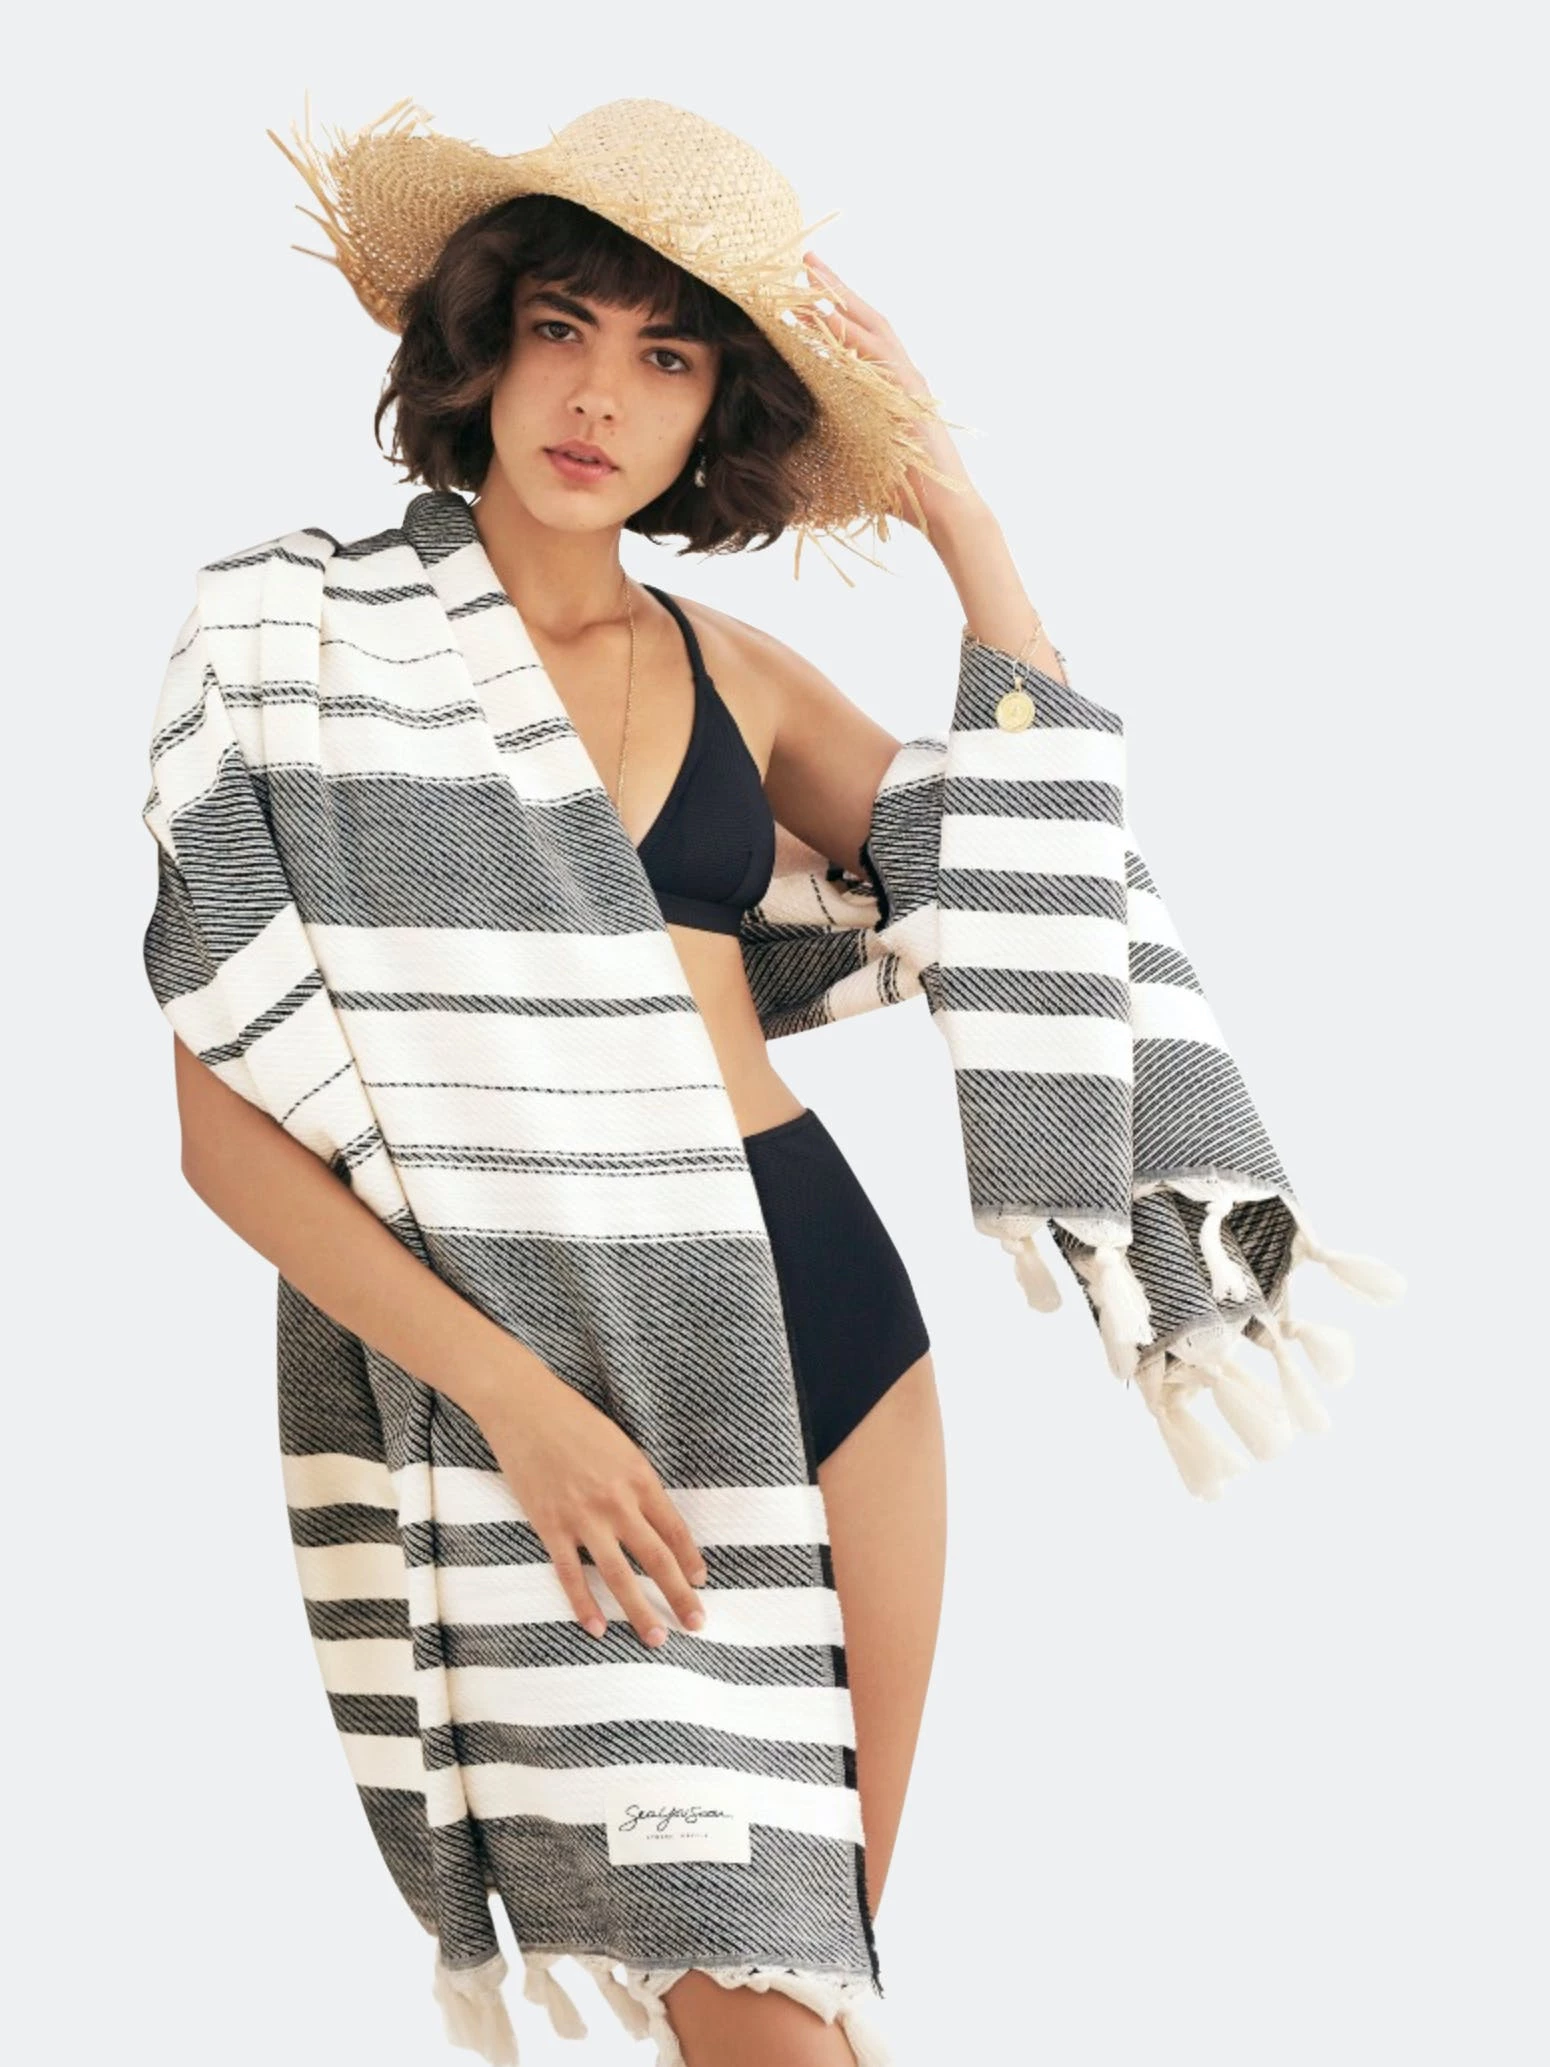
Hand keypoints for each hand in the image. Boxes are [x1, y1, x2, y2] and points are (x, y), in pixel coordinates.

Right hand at [480, 1367, 709, 1648]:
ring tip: (656, 1638)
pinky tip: (596, 1628)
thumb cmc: (574, 1420)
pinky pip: (570, 1574)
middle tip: (697, 1624)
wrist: (524, 1407)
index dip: (690, 1560)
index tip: (701, 1582)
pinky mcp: (550, 1526)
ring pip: (619, 1575)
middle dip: (680, 1595)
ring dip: (639, 1611)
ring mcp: (583, 1517)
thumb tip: (654, 1519)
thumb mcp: (620, 1445)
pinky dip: (584, 1604)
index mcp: (639, 1477)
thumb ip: (637, 1483)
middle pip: (656, 1558)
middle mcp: (617, 1501)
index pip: (674, 1529)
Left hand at [797, 250, 980, 534]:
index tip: (800, 286)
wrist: (942, 512)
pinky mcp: (909, 397)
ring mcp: (907, 383)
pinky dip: (850, 334)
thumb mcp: (852, 460)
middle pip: (864, 319)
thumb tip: (784, 454)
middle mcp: (900, 376)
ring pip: (870, 328)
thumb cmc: (899, 492)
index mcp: (887, 386)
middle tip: (803, 258)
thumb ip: (827, 444)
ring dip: (839, 298)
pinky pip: (875, 357)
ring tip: (809, 274)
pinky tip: (825, 316)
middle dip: (834, 288)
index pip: (857, 336)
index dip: (832, 308)